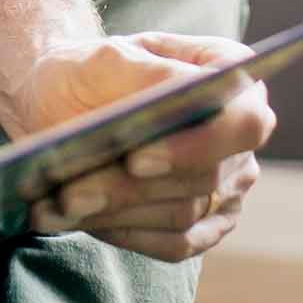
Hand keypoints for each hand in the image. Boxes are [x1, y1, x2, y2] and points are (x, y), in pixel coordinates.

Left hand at [16, 32, 275, 263]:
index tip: (137, 158)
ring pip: (182, 212)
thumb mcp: (105, 58)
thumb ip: (148, 72)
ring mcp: (226, 185)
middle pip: (205, 176)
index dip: (201, 145)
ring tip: (59, 203)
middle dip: (132, 187)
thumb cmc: (86, 74)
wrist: (57, 105)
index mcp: (231, 79)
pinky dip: (123, 233)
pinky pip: (173, 243)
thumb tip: (189, 91)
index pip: (245, 121)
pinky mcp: (203, 226)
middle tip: (73, 192)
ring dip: (116, 211)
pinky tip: (79, 219)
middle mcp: (237, 137)